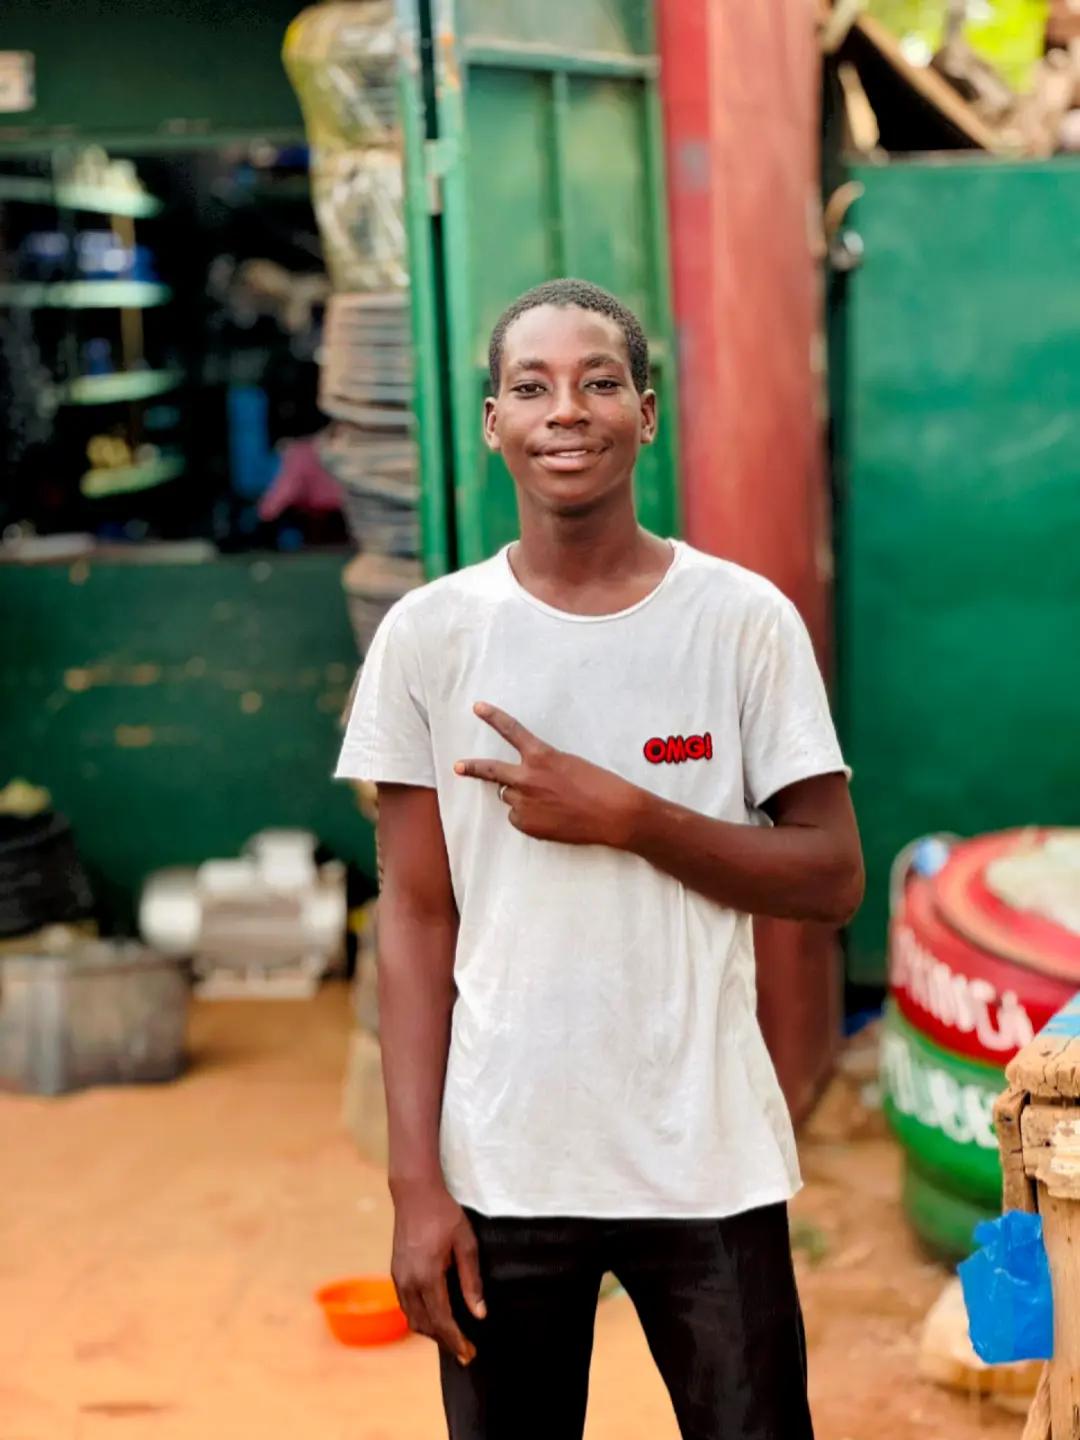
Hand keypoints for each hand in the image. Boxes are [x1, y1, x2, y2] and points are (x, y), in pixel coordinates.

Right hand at [390, 1178, 484, 1364]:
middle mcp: (409, 1282)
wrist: (415, 1193)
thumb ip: (472, 1281)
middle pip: (425, 1325)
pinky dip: (421, 1317)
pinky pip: (407, 1306)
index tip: (469, 1355)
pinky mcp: (396, 1272)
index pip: (442, 1320)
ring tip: (452, 1336)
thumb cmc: (444, 1214)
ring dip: (432, 1331)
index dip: (456, 1341)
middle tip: (465, 1350)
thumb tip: (479, 1314)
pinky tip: (435, 1316)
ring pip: (413, 1318)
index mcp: (428, 1276)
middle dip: (445, 1341)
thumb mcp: (466, 1244)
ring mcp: (399, 1278)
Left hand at [454, 702, 639, 846]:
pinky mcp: (528, 825)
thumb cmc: (600, 785)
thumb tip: (525, 782)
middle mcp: (527, 778)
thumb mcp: (570, 763)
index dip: (493, 717)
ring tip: (548, 802)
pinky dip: (530, 818)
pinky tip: (552, 818)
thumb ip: (542, 767)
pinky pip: (518, 818)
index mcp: (541, 756)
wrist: (614, 814)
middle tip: (458, 766)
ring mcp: (525, 803)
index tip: (478, 707)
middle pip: (489, 770)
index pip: (511, 730)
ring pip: (508, 797)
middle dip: (471, 768)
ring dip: (520, 797)